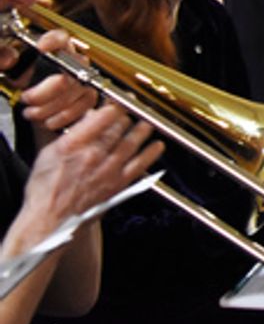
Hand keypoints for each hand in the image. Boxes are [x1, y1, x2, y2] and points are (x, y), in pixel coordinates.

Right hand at [13, 105, 161, 244]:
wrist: (49, 221)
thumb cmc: (45, 190)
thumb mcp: (48, 154)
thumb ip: (72, 135)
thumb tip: (89, 118)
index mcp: (73, 146)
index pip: (102, 117)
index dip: (113, 106)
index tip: (117, 102)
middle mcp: (93, 156)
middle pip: (118, 128)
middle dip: (126, 117)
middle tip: (131, 111)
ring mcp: (108, 171)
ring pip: (131, 143)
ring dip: (142, 131)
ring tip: (147, 124)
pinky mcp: (117, 185)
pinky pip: (139, 165)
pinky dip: (150, 154)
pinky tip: (157, 146)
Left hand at [19, 31, 97, 139]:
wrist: (39, 104)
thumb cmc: (27, 84)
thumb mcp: (13, 72)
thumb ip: (6, 61)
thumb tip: (9, 59)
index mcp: (56, 49)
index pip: (61, 38)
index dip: (53, 41)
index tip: (41, 48)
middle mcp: (74, 61)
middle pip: (67, 74)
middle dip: (43, 93)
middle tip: (26, 98)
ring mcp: (85, 78)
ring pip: (73, 94)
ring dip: (48, 109)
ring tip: (32, 112)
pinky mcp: (90, 96)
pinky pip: (81, 107)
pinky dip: (61, 117)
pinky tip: (47, 120)